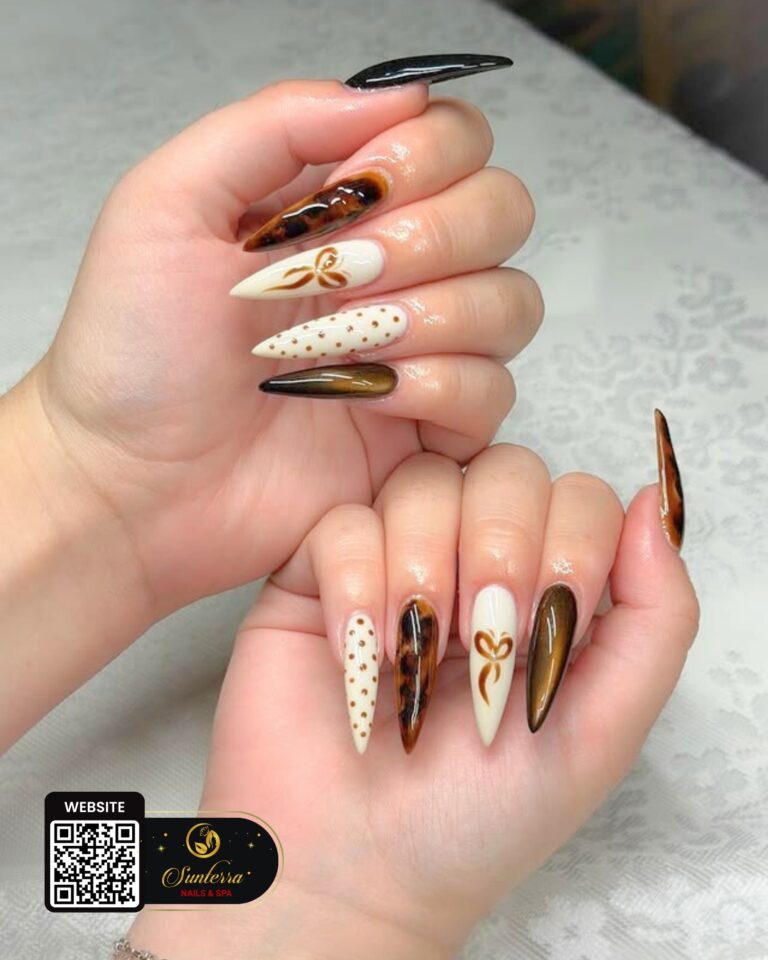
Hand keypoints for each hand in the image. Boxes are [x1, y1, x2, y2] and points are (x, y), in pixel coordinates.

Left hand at [28, 78, 536, 611]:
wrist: (130, 482)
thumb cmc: (134, 350)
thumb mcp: (170, 202)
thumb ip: (277, 124)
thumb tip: (399, 93)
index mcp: (338, 209)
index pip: (453, 141)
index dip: (430, 153)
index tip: (361, 188)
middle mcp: (390, 273)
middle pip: (503, 212)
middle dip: (437, 235)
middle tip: (350, 272)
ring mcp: (412, 353)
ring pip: (512, 302)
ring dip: (440, 313)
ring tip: (349, 341)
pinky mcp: (423, 432)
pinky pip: (494, 394)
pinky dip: (443, 385)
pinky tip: (373, 398)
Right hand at [129, 437, 697, 959]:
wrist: (357, 868)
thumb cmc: (481, 815)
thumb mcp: (600, 729)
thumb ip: (654, 619)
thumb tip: (656, 500)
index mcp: (543, 590)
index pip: (579, 497)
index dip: (572, 545)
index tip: (545, 632)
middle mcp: (472, 560)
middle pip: (506, 469)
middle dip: (502, 550)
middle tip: (481, 641)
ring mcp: (396, 557)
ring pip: (424, 482)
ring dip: (428, 568)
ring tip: (414, 654)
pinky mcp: (321, 571)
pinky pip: (344, 523)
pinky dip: (357, 587)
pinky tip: (361, 655)